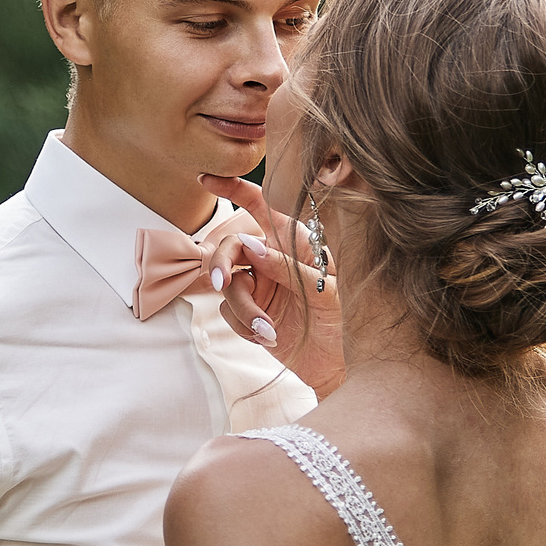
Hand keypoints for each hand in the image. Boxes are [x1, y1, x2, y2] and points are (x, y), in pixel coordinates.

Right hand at [201, 174, 344, 396]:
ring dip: (244, 310)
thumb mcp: (322, 290)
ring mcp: (257, 285)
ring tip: (268, 330)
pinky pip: (229, 312)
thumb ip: (286, 265)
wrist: (333, 366)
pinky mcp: (248, 312)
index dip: (234, 188)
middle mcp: (270, 258)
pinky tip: (269, 337)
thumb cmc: (337, 321)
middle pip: (230, 247)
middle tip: (223, 282)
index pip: (260, 205)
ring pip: (228, 286)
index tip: (208, 179)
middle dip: (221, 263)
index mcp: (293, 241)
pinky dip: (245, 326)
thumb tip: (250, 245)